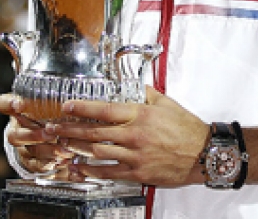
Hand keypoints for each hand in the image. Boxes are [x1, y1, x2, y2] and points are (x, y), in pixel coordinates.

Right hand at [0, 93, 75, 177]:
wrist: (50, 135)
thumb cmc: (52, 111)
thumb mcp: (53, 99)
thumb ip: (54, 94)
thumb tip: (67, 81)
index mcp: (18, 110)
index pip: (4, 104)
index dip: (9, 104)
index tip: (19, 104)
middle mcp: (16, 129)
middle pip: (15, 135)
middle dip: (33, 135)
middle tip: (50, 133)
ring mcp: (22, 147)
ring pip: (28, 151)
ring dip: (47, 151)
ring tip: (64, 150)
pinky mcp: (30, 162)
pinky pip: (37, 165)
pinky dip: (51, 163)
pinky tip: (64, 160)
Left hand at [45, 86, 209, 186]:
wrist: (204, 153)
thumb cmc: (188, 129)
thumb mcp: (168, 104)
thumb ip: (147, 94)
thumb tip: (133, 85)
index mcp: (142, 115)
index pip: (105, 110)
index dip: (83, 108)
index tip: (67, 106)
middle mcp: (135, 135)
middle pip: (95, 132)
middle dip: (70, 129)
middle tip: (53, 128)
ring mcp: (135, 155)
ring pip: (97, 152)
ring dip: (76, 148)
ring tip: (62, 144)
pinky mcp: (137, 173)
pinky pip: (108, 172)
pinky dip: (90, 170)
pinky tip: (78, 168)